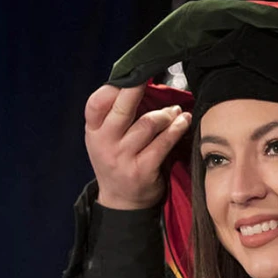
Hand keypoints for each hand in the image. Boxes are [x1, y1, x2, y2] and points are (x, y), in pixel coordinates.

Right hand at [84, 84, 191, 209]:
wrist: (122, 202)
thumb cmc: (118, 162)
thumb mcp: (106, 139)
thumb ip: (115, 117)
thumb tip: (138, 84)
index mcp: (93, 132)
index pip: (96, 103)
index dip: (114, 87)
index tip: (132, 75)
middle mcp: (104, 143)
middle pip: (123, 109)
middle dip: (139, 89)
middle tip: (152, 76)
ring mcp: (123, 158)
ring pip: (149, 124)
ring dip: (167, 113)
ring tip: (177, 111)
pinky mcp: (143, 170)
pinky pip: (163, 143)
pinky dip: (177, 129)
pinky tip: (184, 122)